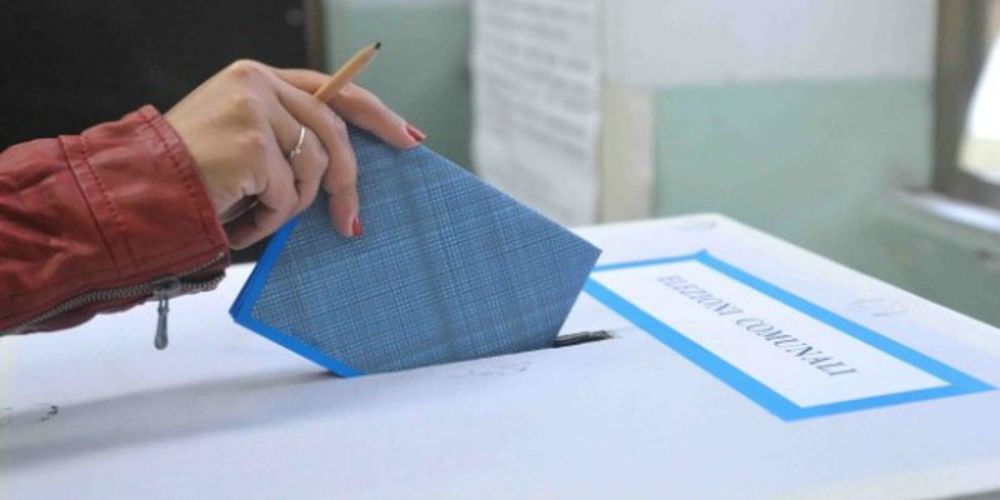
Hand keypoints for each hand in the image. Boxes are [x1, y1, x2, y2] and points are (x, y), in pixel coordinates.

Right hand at [164, 59, 424, 248]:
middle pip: (333, 130)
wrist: (138, 192)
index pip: (332, 89)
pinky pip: (287, 194)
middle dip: (347, 182)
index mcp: (257, 77)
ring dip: (290, 205)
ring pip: (313, 167)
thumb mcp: (242, 144)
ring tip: (255, 213)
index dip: (375, 114)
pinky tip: (239, 219)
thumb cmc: (189, 177)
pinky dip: (268, 218)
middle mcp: (257, 83)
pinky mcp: (253, 144)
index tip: (409, 138)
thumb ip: (287, 139)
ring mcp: (255, 109)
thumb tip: (343, 171)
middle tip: (352, 224)